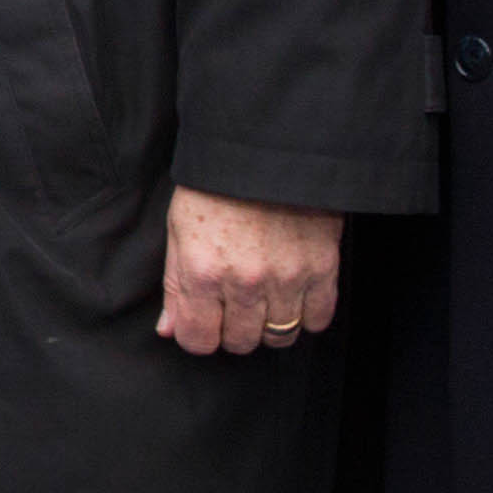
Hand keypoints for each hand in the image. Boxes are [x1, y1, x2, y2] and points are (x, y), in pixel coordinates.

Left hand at [158, 187, 341, 357]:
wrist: (267, 149)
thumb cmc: (216, 186)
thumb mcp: (179, 230)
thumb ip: (175, 286)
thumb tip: (170, 330)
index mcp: (203, 272)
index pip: (198, 340)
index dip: (198, 334)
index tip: (203, 321)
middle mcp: (245, 282)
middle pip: (240, 343)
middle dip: (232, 330)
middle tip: (234, 304)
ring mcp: (286, 278)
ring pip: (279, 337)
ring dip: (269, 325)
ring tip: (264, 298)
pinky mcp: (322, 269)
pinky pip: (317, 320)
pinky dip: (306, 315)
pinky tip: (293, 295)